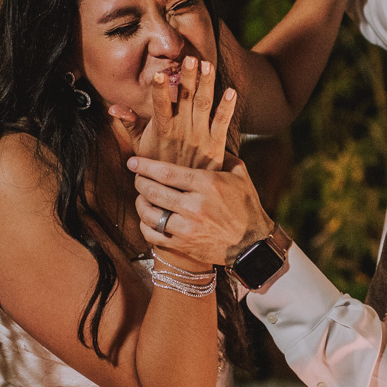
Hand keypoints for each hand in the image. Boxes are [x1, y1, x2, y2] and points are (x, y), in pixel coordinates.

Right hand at [109, 57, 235, 170]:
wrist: (179, 196)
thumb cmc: (157, 167)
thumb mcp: (140, 147)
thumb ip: (130, 124)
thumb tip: (114, 107)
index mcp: (163, 130)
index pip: (160, 107)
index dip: (159, 91)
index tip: (158, 75)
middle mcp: (182, 131)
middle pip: (185, 99)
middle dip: (188, 78)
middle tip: (190, 58)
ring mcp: (200, 136)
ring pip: (204, 105)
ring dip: (207, 85)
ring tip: (207, 65)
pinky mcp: (216, 143)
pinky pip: (222, 122)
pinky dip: (227, 107)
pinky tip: (231, 91)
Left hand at [130, 156, 273, 267]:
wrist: (252, 245)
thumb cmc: (246, 206)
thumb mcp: (240, 175)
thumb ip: (222, 156)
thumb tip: (207, 140)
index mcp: (207, 184)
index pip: (166, 172)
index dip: (145, 166)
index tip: (133, 161)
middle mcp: (195, 206)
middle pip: (154, 191)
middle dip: (139, 182)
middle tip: (136, 177)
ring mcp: (187, 228)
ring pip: (149, 214)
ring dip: (140, 203)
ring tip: (141, 197)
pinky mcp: (183, 246)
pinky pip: (153, 235)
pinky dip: (145, 225)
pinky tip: (148, 218)